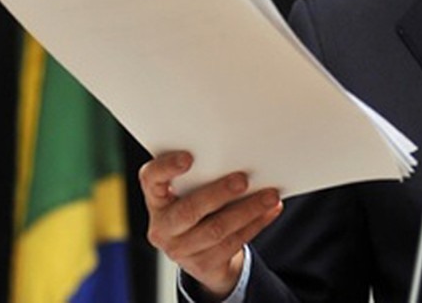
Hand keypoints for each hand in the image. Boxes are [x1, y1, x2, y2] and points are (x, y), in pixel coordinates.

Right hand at [139, 151, 283, 299]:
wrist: (203, 253)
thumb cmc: (201, 207)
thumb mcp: (194, 191)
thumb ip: (206, 175)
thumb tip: (242, 156)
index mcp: (157, 199)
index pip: (151, 179)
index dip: (166, 168)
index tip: (189, 157)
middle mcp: (162, 227)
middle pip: (188, 210)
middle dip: (219, 193)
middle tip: (243, 179)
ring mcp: (180, 250)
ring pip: (216, 230)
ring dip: (248, 210)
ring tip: (270, 196)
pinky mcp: (202, 265)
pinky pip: (232, 244)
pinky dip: (256, 224)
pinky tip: (271, 211)